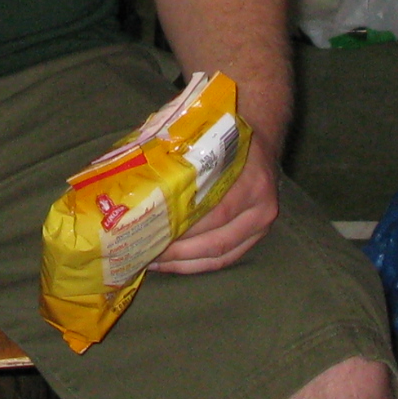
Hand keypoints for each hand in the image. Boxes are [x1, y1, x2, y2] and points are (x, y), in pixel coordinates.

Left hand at [151, 147, 277, 277]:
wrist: (260, 134)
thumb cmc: (226, 135)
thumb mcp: (208, 138)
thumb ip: (178, 157)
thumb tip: (135, 177)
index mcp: (252, 182)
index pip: (216, 213)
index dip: (183, 228)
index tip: (151, 231)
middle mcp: (261, 208)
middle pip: (217, 242)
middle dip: (178, 252)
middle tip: (145, 251)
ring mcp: (261, 225)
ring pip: (221, 257)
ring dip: (184, 264)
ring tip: (154, 262)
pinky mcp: (256, 236)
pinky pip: (226, 258)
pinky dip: (198, 264)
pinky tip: (173, 262)